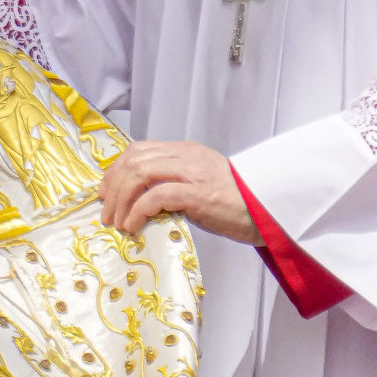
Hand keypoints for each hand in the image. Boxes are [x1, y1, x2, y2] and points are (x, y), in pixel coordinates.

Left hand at [98, 140, 259, 243]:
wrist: (270, 211)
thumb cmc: (236, 203)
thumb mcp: (200, 184)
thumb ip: (173, 183)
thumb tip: (139, 199)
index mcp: (185, 151)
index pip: (139, 150)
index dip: (117, 169)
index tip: (106, 191)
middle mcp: (186, 156)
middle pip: (134, 161)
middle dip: (113, 186)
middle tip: (106, 210)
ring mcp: (192, 173)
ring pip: (140, 174)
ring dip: (121, 199)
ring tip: (117, 221)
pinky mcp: (197, 194)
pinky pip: (155, 196)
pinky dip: (137, 211)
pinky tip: (133, 226)